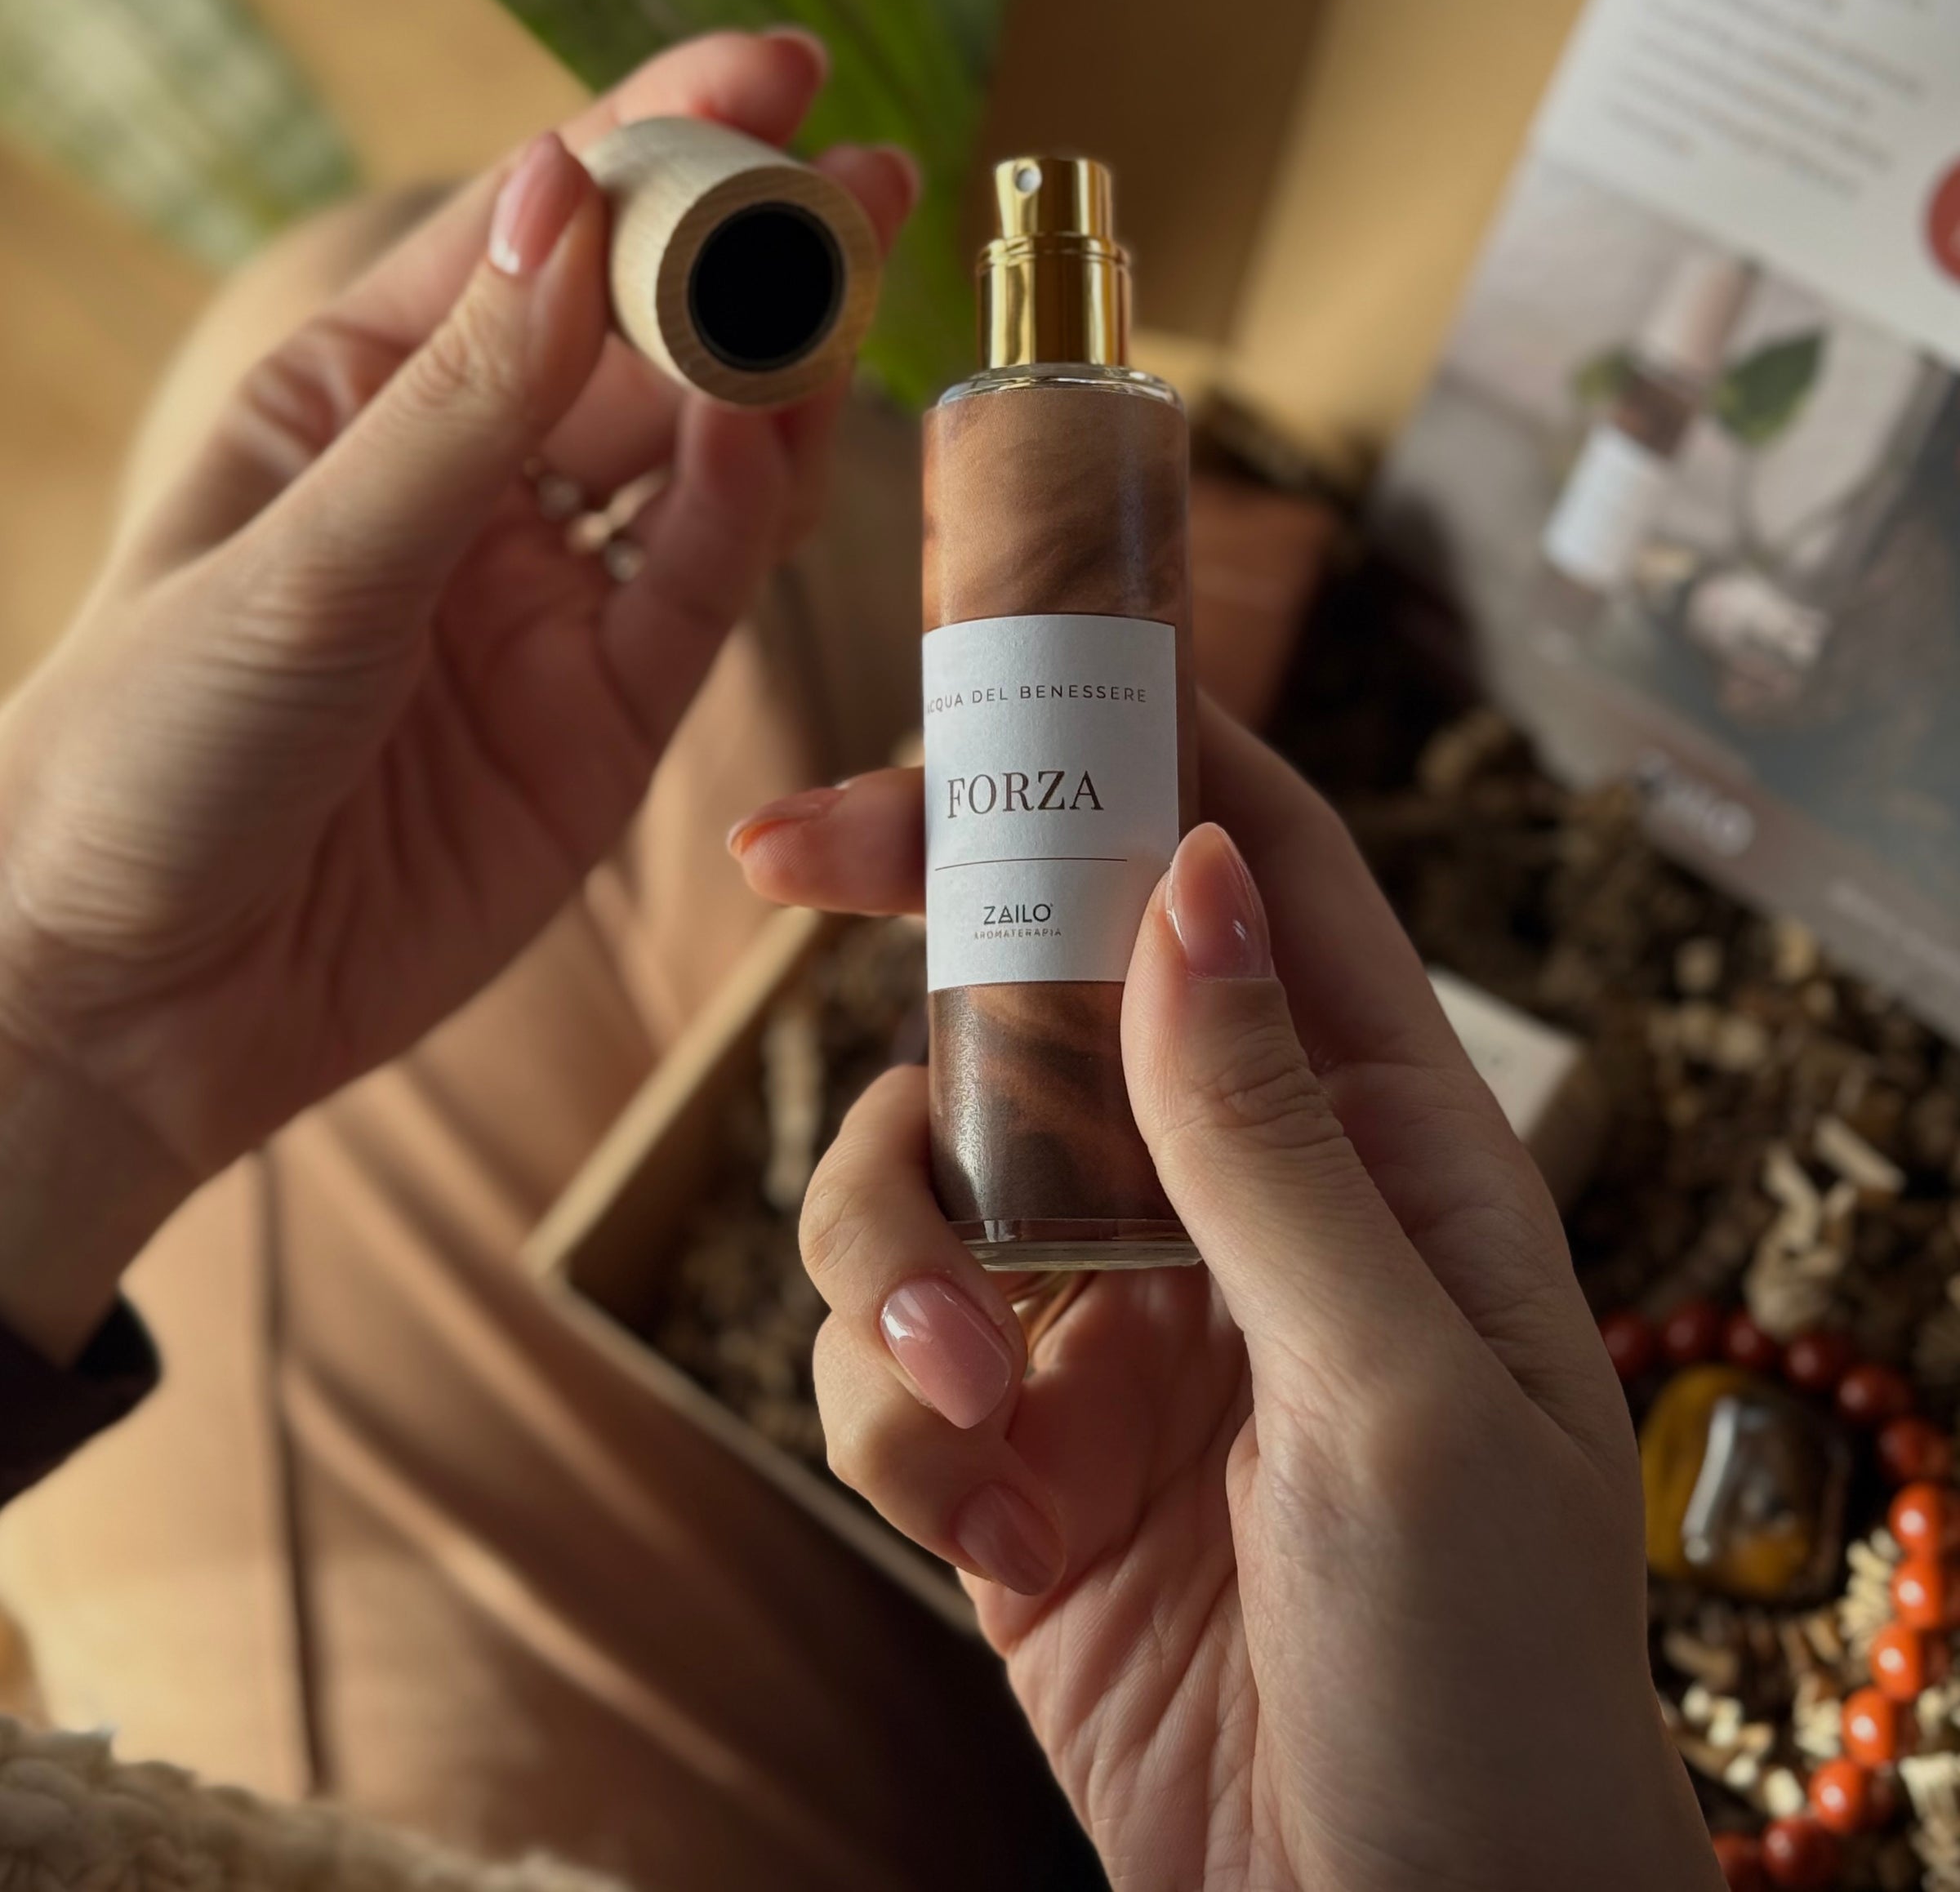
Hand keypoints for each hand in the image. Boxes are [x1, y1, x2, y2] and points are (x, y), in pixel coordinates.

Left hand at [0, 27, 915, 1360]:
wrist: (138, 1008)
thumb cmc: (150, 751)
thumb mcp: (304, 556)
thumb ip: (464, 397)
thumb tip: (570, 188)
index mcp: (354, 398)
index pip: (528, 235)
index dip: (651, 141)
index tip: (771, 71)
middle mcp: (462, 485)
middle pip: (635, 336)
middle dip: (748, 250)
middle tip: (863, 177)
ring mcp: (541, 602)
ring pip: (694, 459)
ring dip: (776, 373)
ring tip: (856, 287)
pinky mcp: (604, 720)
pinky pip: (700, 592)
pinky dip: (749, 514)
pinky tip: (779, 437)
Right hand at [731, 709, 1719, 1891]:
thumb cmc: (1487, 1671)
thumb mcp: (1402, 1388)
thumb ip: (1274, 1137)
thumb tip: (1189, 880)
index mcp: (1377, 1135)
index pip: (1245, 868)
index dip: (1119, 752)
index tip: (969, 699)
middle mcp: (1230, 1194)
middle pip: (1037, 977)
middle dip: (912, 923)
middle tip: (782, 858)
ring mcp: (1105, 1315)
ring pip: (916, 1167)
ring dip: (891, 1257)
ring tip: (962, 1405)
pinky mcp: (1007, 1446)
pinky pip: (882, 1357)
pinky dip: (895, 1427)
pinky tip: (990, 1540)